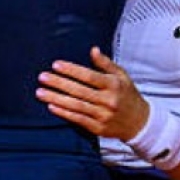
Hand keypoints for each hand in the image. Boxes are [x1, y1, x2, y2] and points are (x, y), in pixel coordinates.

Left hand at [36, 46, 150, 140]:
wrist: (139, 122)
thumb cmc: (127, 95)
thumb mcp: (121, 75)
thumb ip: (106, 63)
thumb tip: (93, 50)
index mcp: (113, 85)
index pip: (89, 76)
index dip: (71, 70)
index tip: (56, 64)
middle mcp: (108, 100)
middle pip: (79, 91)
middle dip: (59, 83)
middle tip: (42, 77)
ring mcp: (103, 116)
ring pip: (76, 106)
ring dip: (56, 99)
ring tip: (40, 92)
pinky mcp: (98, 128)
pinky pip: (78, 119)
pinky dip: (64, 113)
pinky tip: (52, 106)